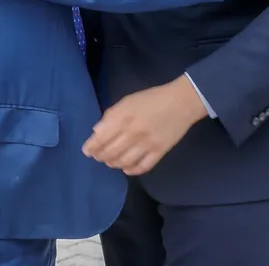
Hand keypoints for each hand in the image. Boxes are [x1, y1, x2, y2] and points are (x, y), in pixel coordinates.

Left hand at [82, 76, 207, 175]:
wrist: (181, 102)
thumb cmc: (151, 99)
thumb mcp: (128, 101)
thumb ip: (111, 115)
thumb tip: (97, 132)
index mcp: (123, 117)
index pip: (101, 138)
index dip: (91, 147)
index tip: (87, 151)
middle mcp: (133, 133)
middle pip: (110, 152)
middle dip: (101, 156)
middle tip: (98, 157)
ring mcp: (147, 144)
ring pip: (124, 162)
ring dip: (114, 164)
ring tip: (111, 162)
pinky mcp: (159, 152)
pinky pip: (142, 167)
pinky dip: (131, 170)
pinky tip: (127, 168)